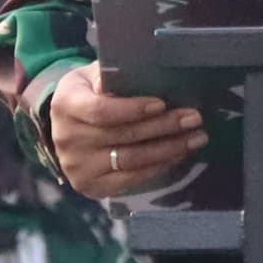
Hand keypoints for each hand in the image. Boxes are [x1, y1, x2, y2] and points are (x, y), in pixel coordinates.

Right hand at [48, 62, 204, 199]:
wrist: (68, 126)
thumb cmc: (89, 92)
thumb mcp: (92, 76)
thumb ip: (111, 76)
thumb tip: (132, 76)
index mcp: (66, 105)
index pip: (101, 111)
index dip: (133, 109)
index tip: (162, 103)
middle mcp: (67, 139)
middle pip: (123, 135)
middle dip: (163, 126)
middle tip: (194, 118)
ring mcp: (78, 166)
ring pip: (131, 159)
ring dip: (169, 149)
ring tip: (196, 137)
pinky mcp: (90, 186)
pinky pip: (132, 178)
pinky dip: (159, 166)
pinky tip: (179, 154)